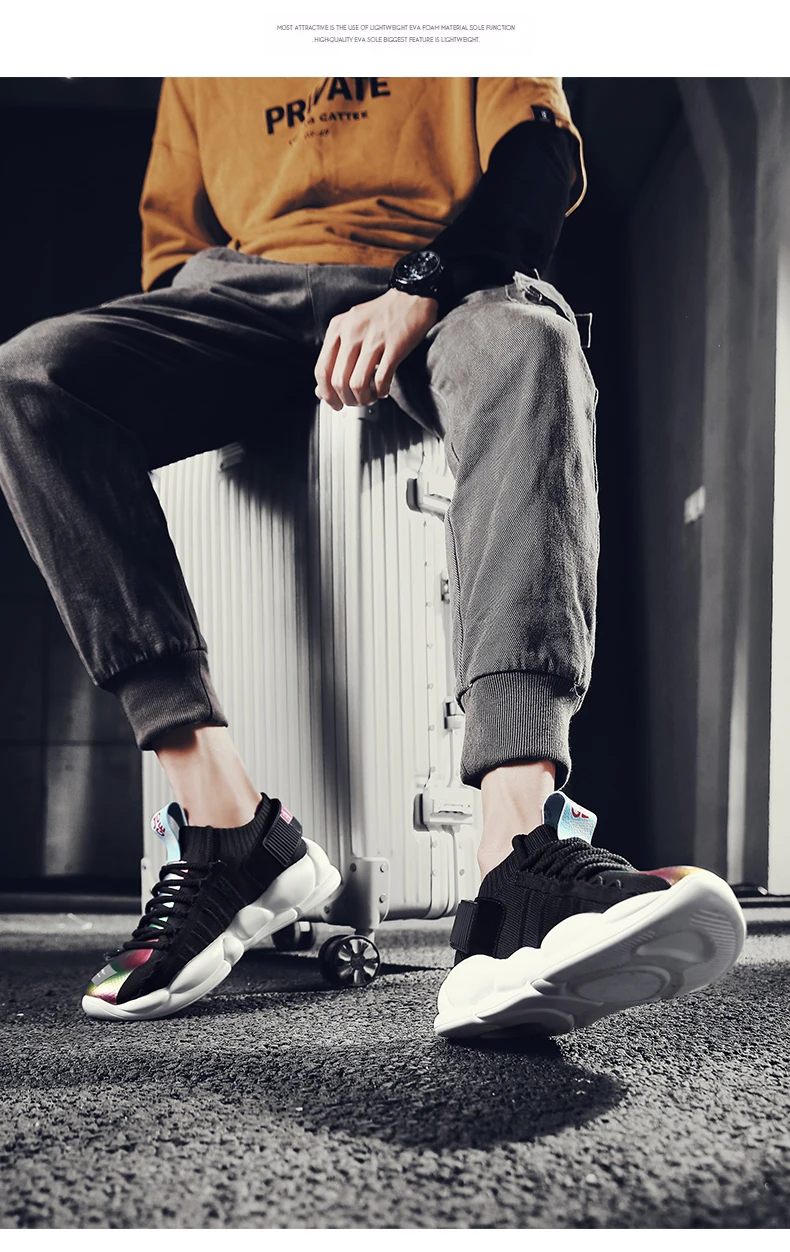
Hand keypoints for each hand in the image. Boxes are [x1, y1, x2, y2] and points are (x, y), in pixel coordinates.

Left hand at [314, 287, 437, 410]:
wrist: (411, 296)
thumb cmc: (381, 315)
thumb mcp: (351, 328)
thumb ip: (336, 355)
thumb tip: (323, 388)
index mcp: (337, 328)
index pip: (322, 370)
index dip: (326, 394)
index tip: (334, 403)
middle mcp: (352, 332)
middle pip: (339, 381)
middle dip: (346, 399)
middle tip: (354, 402)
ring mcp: (373, 339)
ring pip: (357, 384)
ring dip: (363, 398)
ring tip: (369, 397)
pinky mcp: (395, 346)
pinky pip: (382, 378)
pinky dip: (381, 391)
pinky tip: (383, 390)